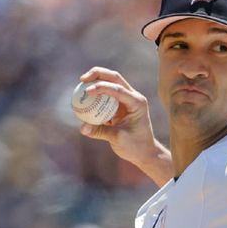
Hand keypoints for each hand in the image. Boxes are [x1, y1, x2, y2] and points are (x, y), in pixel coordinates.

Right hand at [78, 67, 172, 185]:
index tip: (87, 91)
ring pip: (111, 83)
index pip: (118, 89)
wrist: (145, 152)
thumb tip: (82, 128)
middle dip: (98, 75)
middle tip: (82, 79)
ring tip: (81, 85)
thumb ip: (100, 131)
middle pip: (115, 78)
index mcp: (137, 103)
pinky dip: (96, 95)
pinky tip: (84, 97)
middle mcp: (133, 97)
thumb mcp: (118, 138)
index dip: (102, 88)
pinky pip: (106, 96)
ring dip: (96, 81)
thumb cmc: (136, 146)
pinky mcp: (120, 106)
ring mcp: (127, 100)